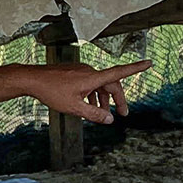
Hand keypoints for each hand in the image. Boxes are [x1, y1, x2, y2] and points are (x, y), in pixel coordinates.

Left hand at [20, 59, 150, 124]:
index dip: (136, 68)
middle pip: (111, 83)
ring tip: (102, 114)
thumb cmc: (52, 92)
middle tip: (123, 114)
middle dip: (118, 99)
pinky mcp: (74, 72)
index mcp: (93, 77)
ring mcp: (81, 71)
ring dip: (103, 99)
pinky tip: (88, 105)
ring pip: (99, 84)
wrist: (32, 79)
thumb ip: (93, 114)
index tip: (149, 63)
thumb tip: (110, 120)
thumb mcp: (74, 107)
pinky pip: (89, 82)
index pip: (119, 72)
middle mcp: (89, 71)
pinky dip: (93, 93)